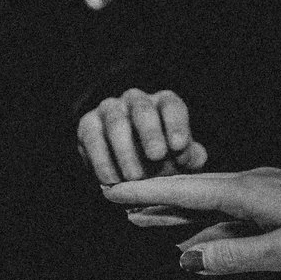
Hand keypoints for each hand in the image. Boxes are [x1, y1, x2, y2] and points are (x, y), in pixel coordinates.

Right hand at [78, 88, 207, 185]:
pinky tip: (113, 179)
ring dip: (125, 150)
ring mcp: (109, 109)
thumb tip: (193, 156)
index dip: (176, 125)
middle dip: (150, 132)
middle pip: (142, 108)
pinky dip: (102, 161)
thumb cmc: (161, 160)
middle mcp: (136, 100)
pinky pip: (92, 139)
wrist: (128, 167)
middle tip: (157, 156)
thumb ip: (189, 157)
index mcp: (163, 103)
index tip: (179, 146)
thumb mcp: (179, 159)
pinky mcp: (87, 125)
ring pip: (115, 122)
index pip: (171, 106)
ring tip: (135, 176)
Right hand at [107, 169, 280, 279]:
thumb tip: (188, 260)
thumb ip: (235, 258)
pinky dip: (209, 229)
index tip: (112, 192)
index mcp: (252, 191)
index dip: (147, 192)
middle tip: (115, 203)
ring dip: (179, 216)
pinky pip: (234, 220)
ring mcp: (270, 198)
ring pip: (213, 208)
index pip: (187, 189)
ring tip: (144, 222)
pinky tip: (196, 243)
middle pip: (194, 194)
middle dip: (154, 199)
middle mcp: (256, 186)